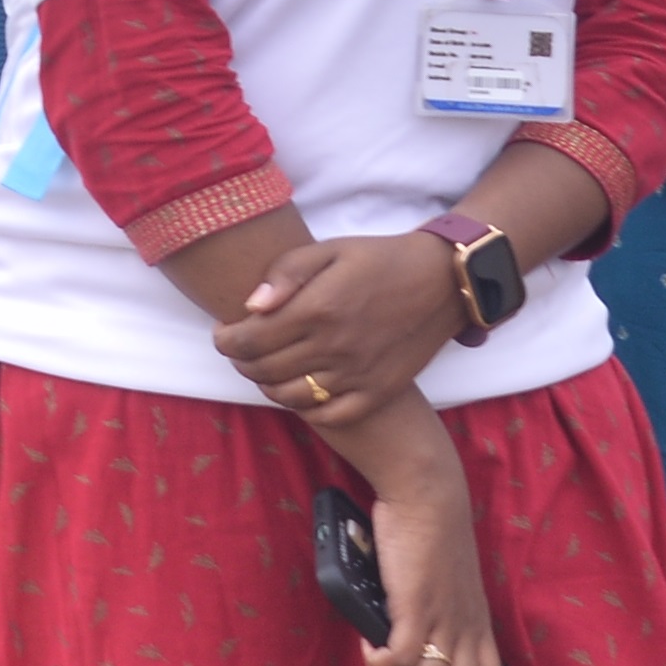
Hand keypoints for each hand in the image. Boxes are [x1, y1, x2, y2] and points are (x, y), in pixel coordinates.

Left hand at [216, 233, 465, 412]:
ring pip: (290, 397)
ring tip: (267, 367)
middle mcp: (334, 347)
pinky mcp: (378, 392)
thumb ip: (286, 273)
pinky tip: (300, 389)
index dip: (225, 340)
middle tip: (240, 349)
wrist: (442, 282)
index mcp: (317, 309)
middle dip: (241, 361)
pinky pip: (329, 415)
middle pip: (263, 370)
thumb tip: (251, 306)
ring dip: (267, 385)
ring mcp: (357, 375)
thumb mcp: (330, 250)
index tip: (223, 332)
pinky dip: (305, 407)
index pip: (249, 340)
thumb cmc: (379, 260)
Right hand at [335, 399, 509, 665]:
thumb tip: (410, 654)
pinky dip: (381, 665)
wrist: (429, 497)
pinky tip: (370, 648)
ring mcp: (444, 621)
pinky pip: (400, 661)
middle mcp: (468, 632)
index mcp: (479, 630)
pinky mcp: (417, 608)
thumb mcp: (446, 589)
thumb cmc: (430, 539)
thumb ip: (437, 620)